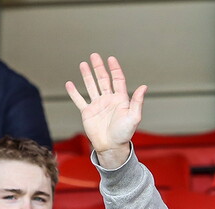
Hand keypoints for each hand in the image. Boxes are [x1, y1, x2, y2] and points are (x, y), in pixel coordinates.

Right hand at [65, 53, 147, 168]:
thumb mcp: (133, 117)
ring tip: (83, 64)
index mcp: (120, 99)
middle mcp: (108, 100)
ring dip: (87, 75)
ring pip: (91, 86)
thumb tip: (144, 86)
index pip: (117, 80)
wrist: (111, 146)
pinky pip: (79, 100)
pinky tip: (69, 84)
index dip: (114, 69)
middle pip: (103, 79)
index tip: (111, 59)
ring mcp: (97, 105)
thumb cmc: (124, 133)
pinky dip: (74, 92)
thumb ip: (137, 101)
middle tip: (94, 56)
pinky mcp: (87, 112)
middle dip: (99, 67)